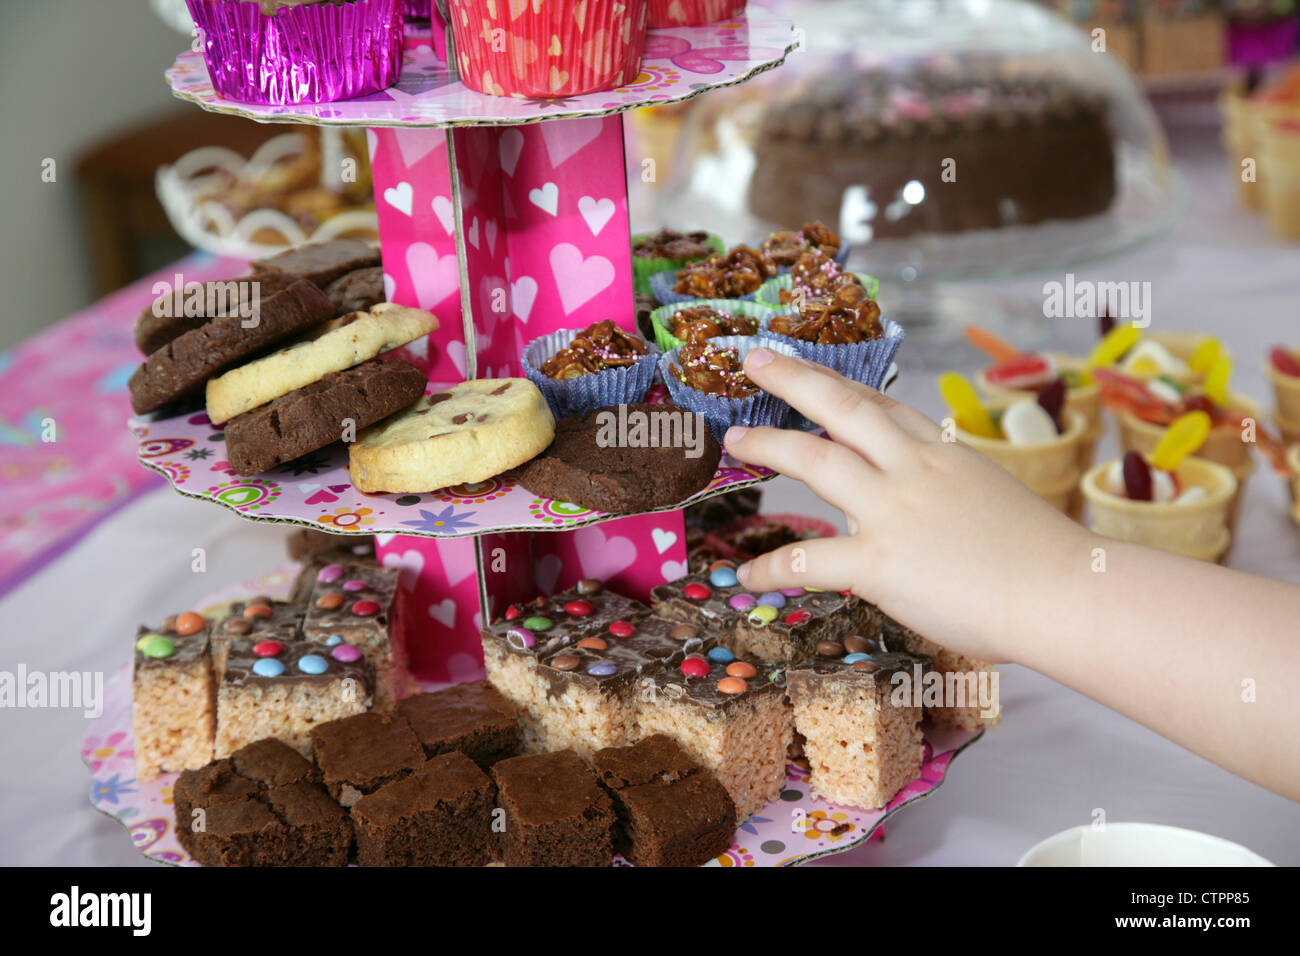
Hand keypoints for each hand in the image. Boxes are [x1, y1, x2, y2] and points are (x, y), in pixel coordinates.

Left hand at [724, 348, 1092, 663]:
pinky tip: (746, 577)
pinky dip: (772, 568)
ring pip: (816, 460)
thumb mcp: (994, 500)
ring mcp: (894, 511)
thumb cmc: (1046, 560)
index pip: (884, 407)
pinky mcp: (880, 562)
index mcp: (944, 454)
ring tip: (736, 439)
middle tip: (754, 361)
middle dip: (794, 379)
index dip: (841, 387)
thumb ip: (951, 496)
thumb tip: (927, 514)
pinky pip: (809, 559)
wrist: (1067, 593)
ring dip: (770, 446)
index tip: (813, 375)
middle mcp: (913, 470)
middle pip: (843, 407)